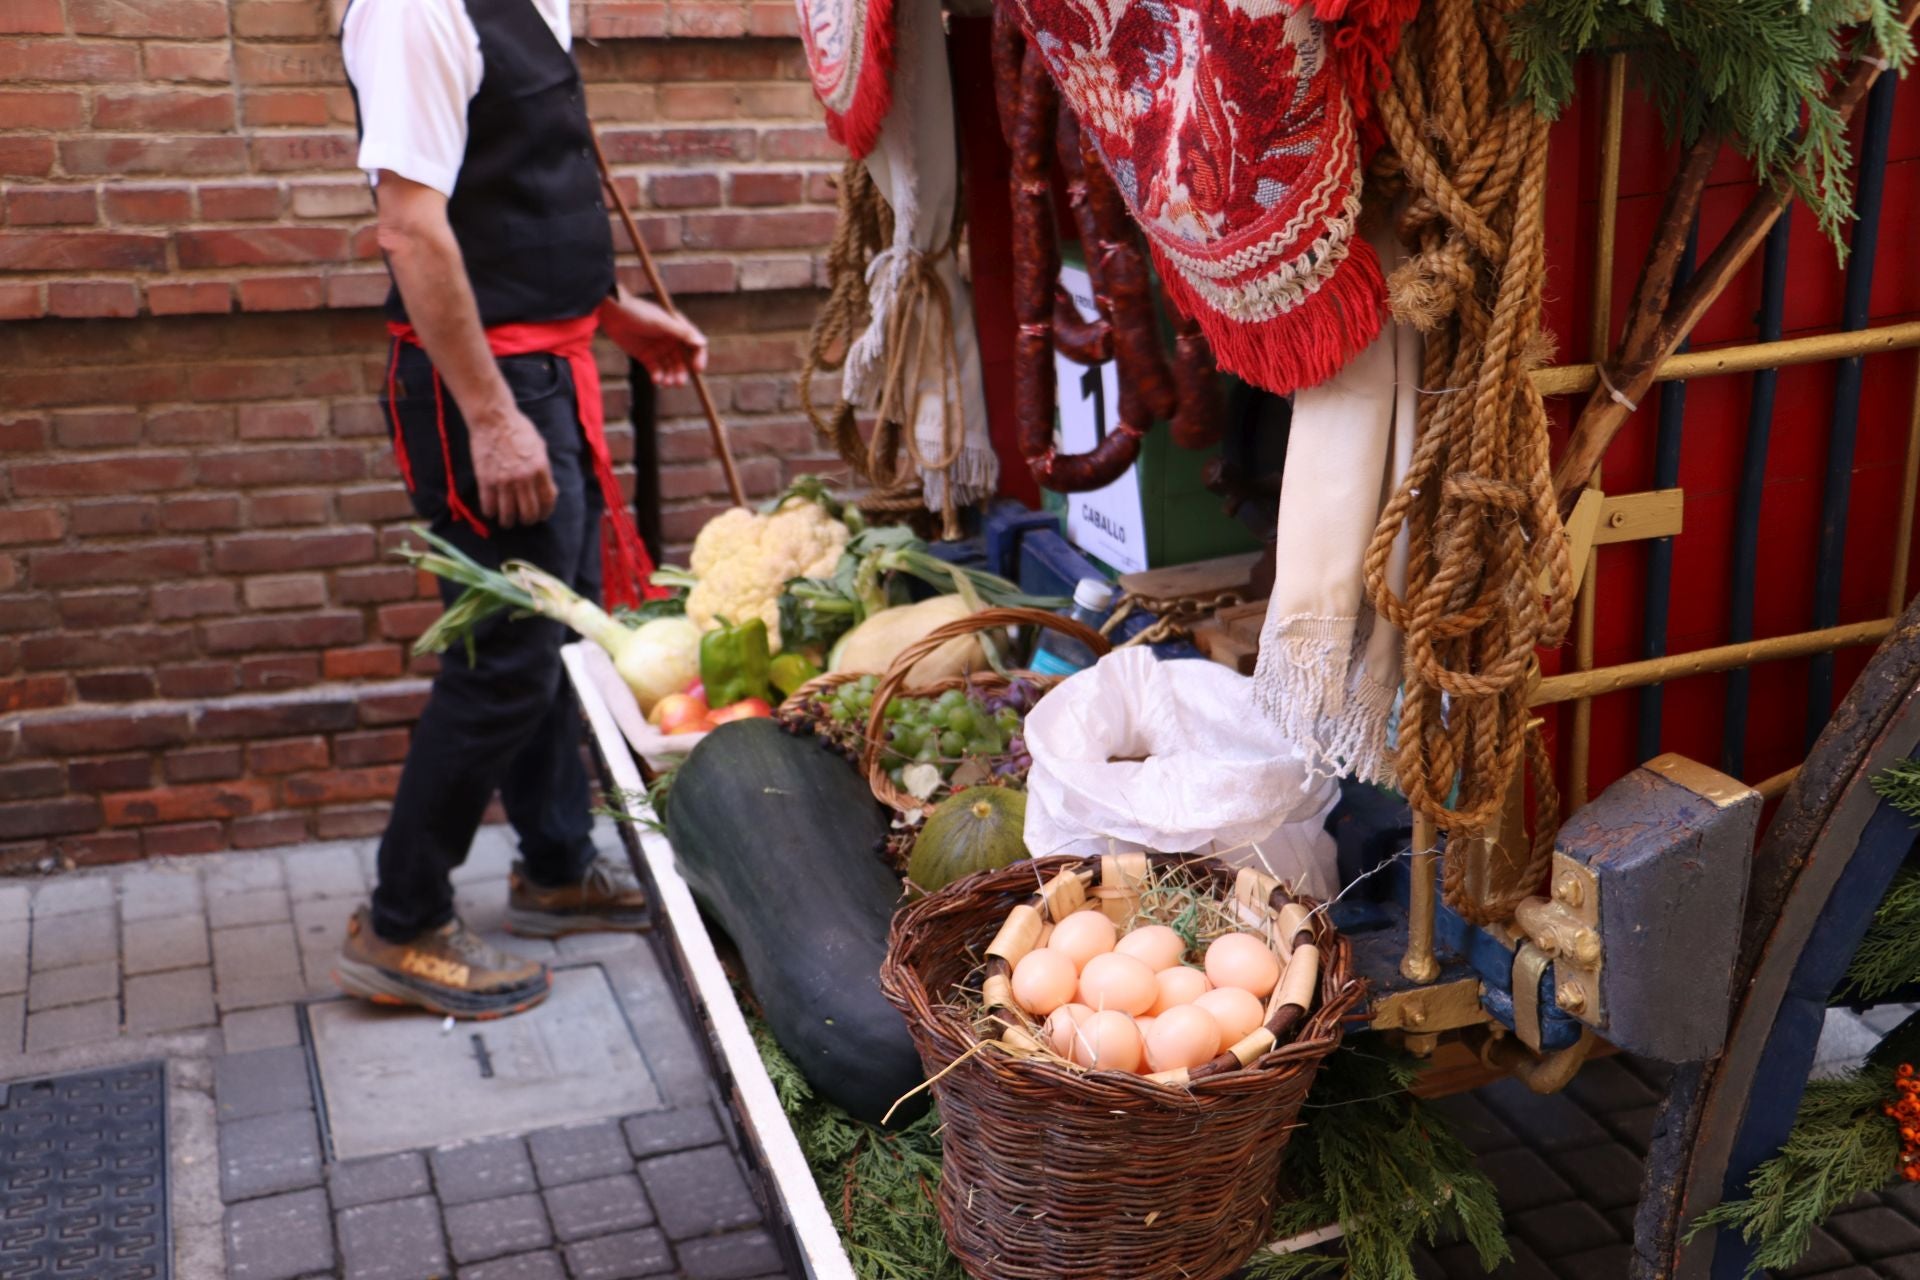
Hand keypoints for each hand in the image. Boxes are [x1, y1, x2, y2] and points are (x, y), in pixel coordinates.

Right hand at [469, 403, 556, 527]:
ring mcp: (504, 480)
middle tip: (524, 521)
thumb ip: (543, 468)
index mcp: (540, 469)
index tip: (542, 516)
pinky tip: (492, 513)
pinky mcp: (486, 480)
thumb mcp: (540, 446)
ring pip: (508, 514)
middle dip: (528, 520)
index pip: (547, 500)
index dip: (545, 513)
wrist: (493, 419)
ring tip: (507, 522)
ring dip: (508, 522)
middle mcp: (524, 478)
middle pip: (529, 512)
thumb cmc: (518, 429)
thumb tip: (546, 487)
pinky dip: (491, 513)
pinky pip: (489, 505)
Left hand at [599, 290, 708, 386]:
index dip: (699, 358)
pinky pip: (656, 370)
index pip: (695, 345)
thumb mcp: (661, 322)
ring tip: (666, 383)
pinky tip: (656, 380)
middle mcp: (671, 340)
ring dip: (671, 377)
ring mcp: (659, 349)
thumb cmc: (638, 311)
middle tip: (679, 383)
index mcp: (679, 329)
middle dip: (682, 373)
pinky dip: (658, 376)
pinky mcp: (647, 356)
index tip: (697, 369)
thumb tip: (703, 342)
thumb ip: (682, 332)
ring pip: (670, 368)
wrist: (612, 312)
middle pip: (683, 361)